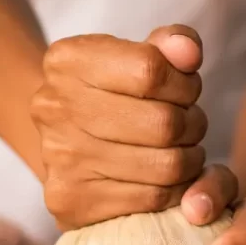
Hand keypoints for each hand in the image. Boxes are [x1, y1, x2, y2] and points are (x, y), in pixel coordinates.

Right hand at [31, 25, 214, 229]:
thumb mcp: (140, 56)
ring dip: (189, 160)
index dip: (185, 83)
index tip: (185, 91)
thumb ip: (173, 43)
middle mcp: (53, 108)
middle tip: (187, 126)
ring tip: (178, 151)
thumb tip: (189, 53)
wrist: (67, 143)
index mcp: (67, 61)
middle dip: (192, 124)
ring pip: (165, 165)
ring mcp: (58, 158)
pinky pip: (153, 199)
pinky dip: (175, 191)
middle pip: (163, 122)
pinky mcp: (70, 201)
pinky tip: (164, 179)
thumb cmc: (116, 95)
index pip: (151, 70)